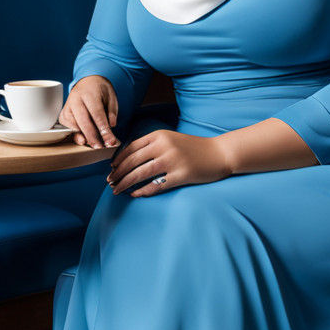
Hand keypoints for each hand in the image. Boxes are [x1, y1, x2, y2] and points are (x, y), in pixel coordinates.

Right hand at [59, 76, 119, 148]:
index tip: (110, 140)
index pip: (97, 113)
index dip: (103, 128)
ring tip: (94, 145)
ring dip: (84, 137)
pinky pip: (68, 127)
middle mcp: (75, 99)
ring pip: (74, 125)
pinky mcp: (63, 114)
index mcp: (89, 92)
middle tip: (100, 147)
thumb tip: (111, 126)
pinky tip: (84, 139)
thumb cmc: (100, 90)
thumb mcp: (111, 96)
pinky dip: (76, 134)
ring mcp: (67, 106)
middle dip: (92, 136)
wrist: (87, 81)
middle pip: (83, 121)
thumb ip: (112, 111)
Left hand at [107, 130, 230, 196]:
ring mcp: (173, 160)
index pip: (131, 147)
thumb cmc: (193, 148)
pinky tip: (135, 194)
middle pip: (132, 161)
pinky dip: (143, 191)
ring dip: (125, 183)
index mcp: (159, 135)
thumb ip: (152, 145)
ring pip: (140, 173)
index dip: (118, 159)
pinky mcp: (181, 175)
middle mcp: (164, 146)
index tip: (111, 169)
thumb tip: (128, 159)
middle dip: (118, 173)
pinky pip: (156, 185)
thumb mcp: (171, 139)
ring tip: (116, 190)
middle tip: (109, 182)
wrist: (219, 153)